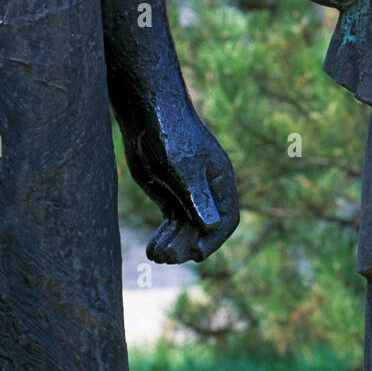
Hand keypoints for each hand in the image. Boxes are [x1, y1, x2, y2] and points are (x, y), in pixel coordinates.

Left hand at [125, 111, 239, 264]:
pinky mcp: (169, 194)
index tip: (195, 253)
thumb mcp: (183, 167)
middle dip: (187, 244)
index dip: (213, 239)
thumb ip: (197, 197)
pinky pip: (171, 223)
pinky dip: (164, 237)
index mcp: (220, 180)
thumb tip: (213, 227)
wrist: (145, 113)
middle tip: (168, 257)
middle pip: (203, 228)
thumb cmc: (170, 133)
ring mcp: (187, 193)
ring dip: (173, 245)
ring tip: (156, 256)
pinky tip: (152, 250)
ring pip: (186, 229)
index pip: (226, 219)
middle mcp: (206, 190)